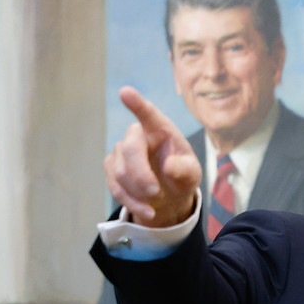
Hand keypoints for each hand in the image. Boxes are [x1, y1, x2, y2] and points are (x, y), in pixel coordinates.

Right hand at [104, 86, 201, 227]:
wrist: (168, 195)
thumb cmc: (181, 176)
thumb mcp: (192, 174)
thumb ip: (185, 170)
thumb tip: (170, 167)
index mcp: (161, 129)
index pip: (148, 114)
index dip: (137, 103)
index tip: (126, 92)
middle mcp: (138, 135)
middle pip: (130, 149)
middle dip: (141, 175)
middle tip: (156, 194)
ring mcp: (121, 150)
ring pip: (121, 172)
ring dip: (139, 192)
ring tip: (156, 204)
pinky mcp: (111, 168)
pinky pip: (115, 186)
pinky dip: (132, 202)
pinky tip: (148, 211)